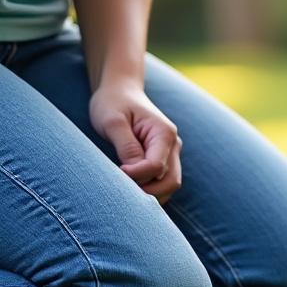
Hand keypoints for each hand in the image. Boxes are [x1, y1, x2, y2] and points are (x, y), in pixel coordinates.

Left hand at [89, 82, 182, 203]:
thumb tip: (132, 172)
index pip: (156, 166)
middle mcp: (173, 145)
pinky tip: (129, 191)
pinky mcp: (163, 159)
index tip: (115, 172)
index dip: (136, 176)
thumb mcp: (113, 121)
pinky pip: (162, 183)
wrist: (120, 91)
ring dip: (150, 195)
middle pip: (170, 181)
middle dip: (147, 192)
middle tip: (119, 191)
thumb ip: (126, 147)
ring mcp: (170, 153)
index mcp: (164, 133)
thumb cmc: (113, 103)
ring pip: (170, 186)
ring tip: (123, 193)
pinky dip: (150, 192)